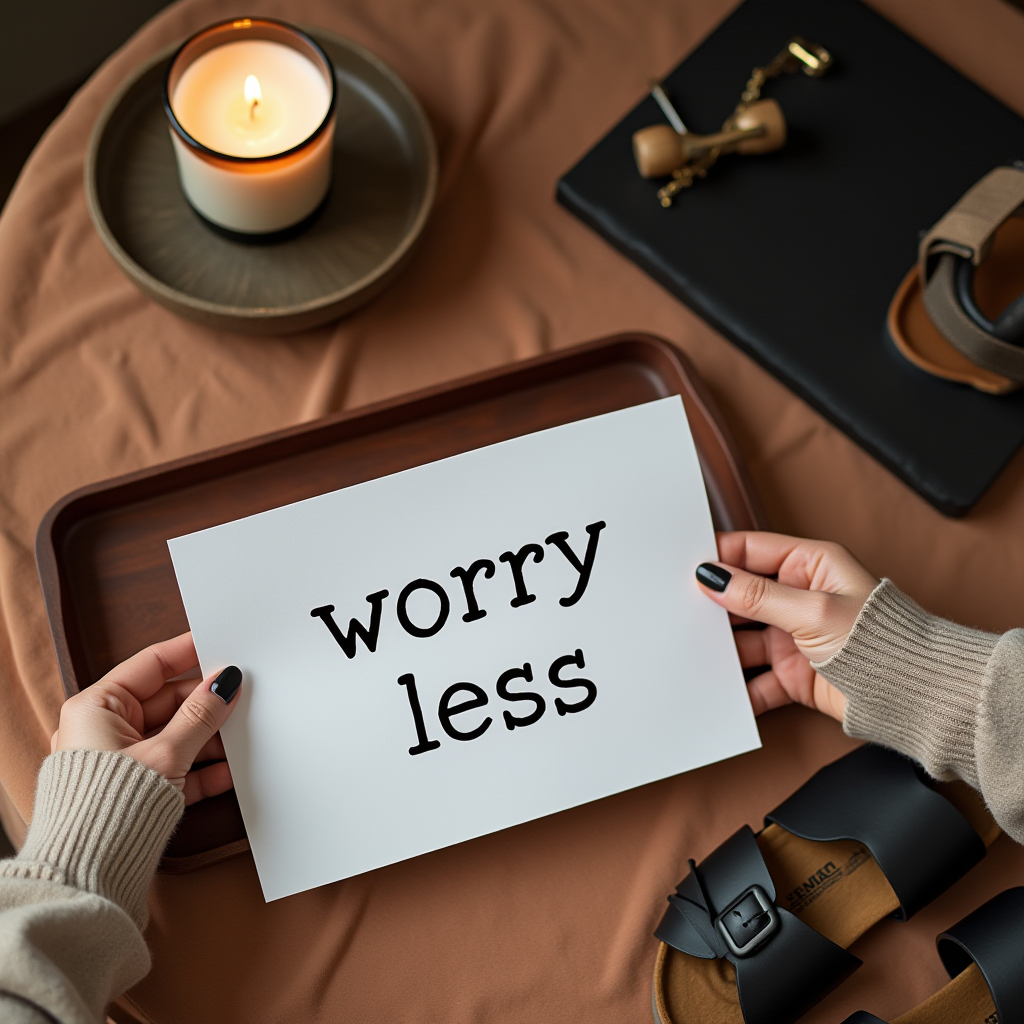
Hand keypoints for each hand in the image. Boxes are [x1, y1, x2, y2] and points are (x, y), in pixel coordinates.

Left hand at [51, 632, 240, 805]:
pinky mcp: (135, 789)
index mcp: (97, 707)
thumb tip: (223, 685)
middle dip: (206, 704)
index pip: (151, 665)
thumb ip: (200, 715)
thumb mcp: (166, 752)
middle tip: (241, 696)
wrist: (87, 870)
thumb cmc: (107, 806)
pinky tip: (228, 771)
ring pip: (175, 736)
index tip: (219, 644)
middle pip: (168, 703)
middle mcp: (105, 729)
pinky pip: (174, 769)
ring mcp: (121, 760)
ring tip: (241, 736)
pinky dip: (200, 770)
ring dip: (208, 739)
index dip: (188, 652)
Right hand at [696, 532, 878, 720]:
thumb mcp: (811, 609)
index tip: (686, 567)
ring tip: (696, 653)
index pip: (751, 551)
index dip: (719, 558)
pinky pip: (756, 678)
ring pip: (744, 639)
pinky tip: (722, 689)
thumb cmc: (881, 640)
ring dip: (723, 649)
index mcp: (810, 565)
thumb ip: (757, 594)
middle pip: (742, 597)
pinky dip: (740, 687)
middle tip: (681, 612)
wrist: (912, 696)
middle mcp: (800, 597)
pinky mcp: (793, 673)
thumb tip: (715, 577)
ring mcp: (794, 636)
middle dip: (715, 607)